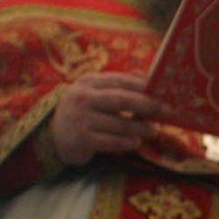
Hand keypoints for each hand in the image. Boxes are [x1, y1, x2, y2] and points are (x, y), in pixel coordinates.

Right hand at [49, 73, 163, 165]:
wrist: (52, 136)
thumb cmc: (83, 113)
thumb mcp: (95, 94)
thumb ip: (118, 85)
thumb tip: (147, 76)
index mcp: (88, 82)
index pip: (120, 80)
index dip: (143, 86)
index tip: (163, 90)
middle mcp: (83, 98)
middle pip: (121, 99)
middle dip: (147, 105)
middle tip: (166, 110)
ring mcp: (81, 119)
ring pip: (119, 123)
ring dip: (140, 127)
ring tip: (153, 130)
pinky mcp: (81, 139)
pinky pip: (112, 141)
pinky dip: (128, 142)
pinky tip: (137, 142)